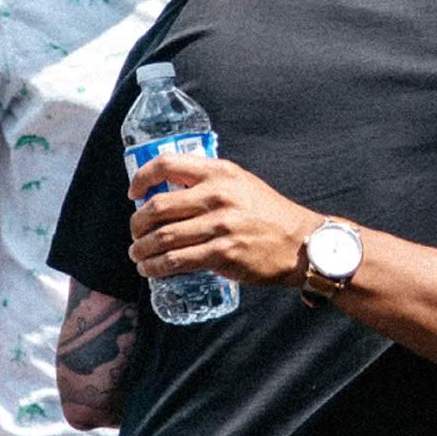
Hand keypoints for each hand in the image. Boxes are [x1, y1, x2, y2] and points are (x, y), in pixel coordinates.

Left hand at [127, 154, 316, 286]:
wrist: (302, 243)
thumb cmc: (268, 214)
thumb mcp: (242, 184)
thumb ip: (210, 183)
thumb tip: (169, 191)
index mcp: (220, 172)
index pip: (166, 165)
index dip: (142, 179)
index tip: (134, 194)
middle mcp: (218, 195)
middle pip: (158, 207)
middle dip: (137, 224)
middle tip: (135, 233)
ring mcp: (221, 226)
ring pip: (163, 238)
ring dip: (141, 250)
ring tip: (138, 255)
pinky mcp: (223, 254)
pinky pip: (177, 261)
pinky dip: (156, 268)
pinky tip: (151, 270)